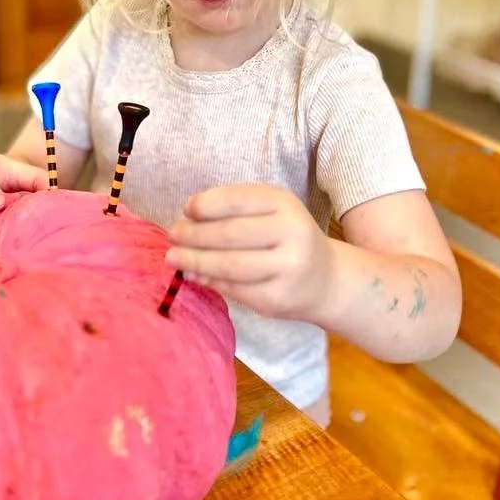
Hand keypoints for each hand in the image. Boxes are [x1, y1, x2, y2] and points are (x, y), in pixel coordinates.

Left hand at [166, 184, 334, 320]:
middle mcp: (292, 234)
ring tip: (173, 258)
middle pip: (230, 234)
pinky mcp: (278, 299)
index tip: (186, 209)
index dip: (207, 204)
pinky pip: (235, 289)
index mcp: (286, 204)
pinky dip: (209, 281)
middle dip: (194, 235)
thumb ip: (236, 209)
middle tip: (172, 235)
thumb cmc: (287, 237)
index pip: (239, 200)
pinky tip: (194, 275)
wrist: (326, 280)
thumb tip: (188, 218)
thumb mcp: (272, 211)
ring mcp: (288, 269)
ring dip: (195, 261)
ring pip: (230, 265)